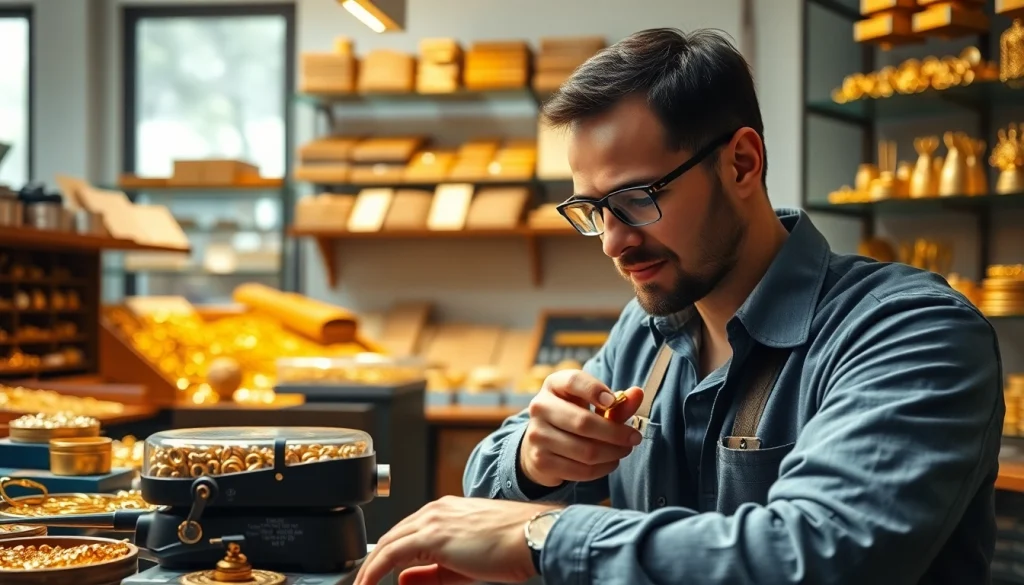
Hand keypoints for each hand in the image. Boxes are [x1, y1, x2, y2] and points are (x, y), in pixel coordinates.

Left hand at [353, 496, 556, 584]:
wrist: (532, 537)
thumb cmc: (511, 547)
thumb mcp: (465, 564)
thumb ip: (432, 572)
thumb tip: (403, 580)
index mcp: (446, 510)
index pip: (407, 533)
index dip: (389, 555)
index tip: (378, 573)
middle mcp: (435, 510)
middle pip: (393, 537)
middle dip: (374, 562)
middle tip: (362, 582)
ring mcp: (431, 520)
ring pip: (388, 544)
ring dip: (370, 568)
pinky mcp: (430, 536)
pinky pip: (390, 555)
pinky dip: (374, 571)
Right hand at [520, 369, 644, 486]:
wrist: (542, 441)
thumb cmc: (574, 415)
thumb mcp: (592, 404)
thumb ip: (617, 402)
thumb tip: (638, 394)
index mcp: (553, 385)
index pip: (573, 381)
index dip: (595, 390)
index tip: (613, 401)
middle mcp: (540, 407)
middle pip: (583, 422)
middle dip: (616, 433)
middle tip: (634, 437)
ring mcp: (537, 436)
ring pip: (586, 451)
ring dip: (613, 453)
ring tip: (624, 450)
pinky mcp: (541, 461)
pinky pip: (581, 470)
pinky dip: (603, 468)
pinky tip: (611, 462)